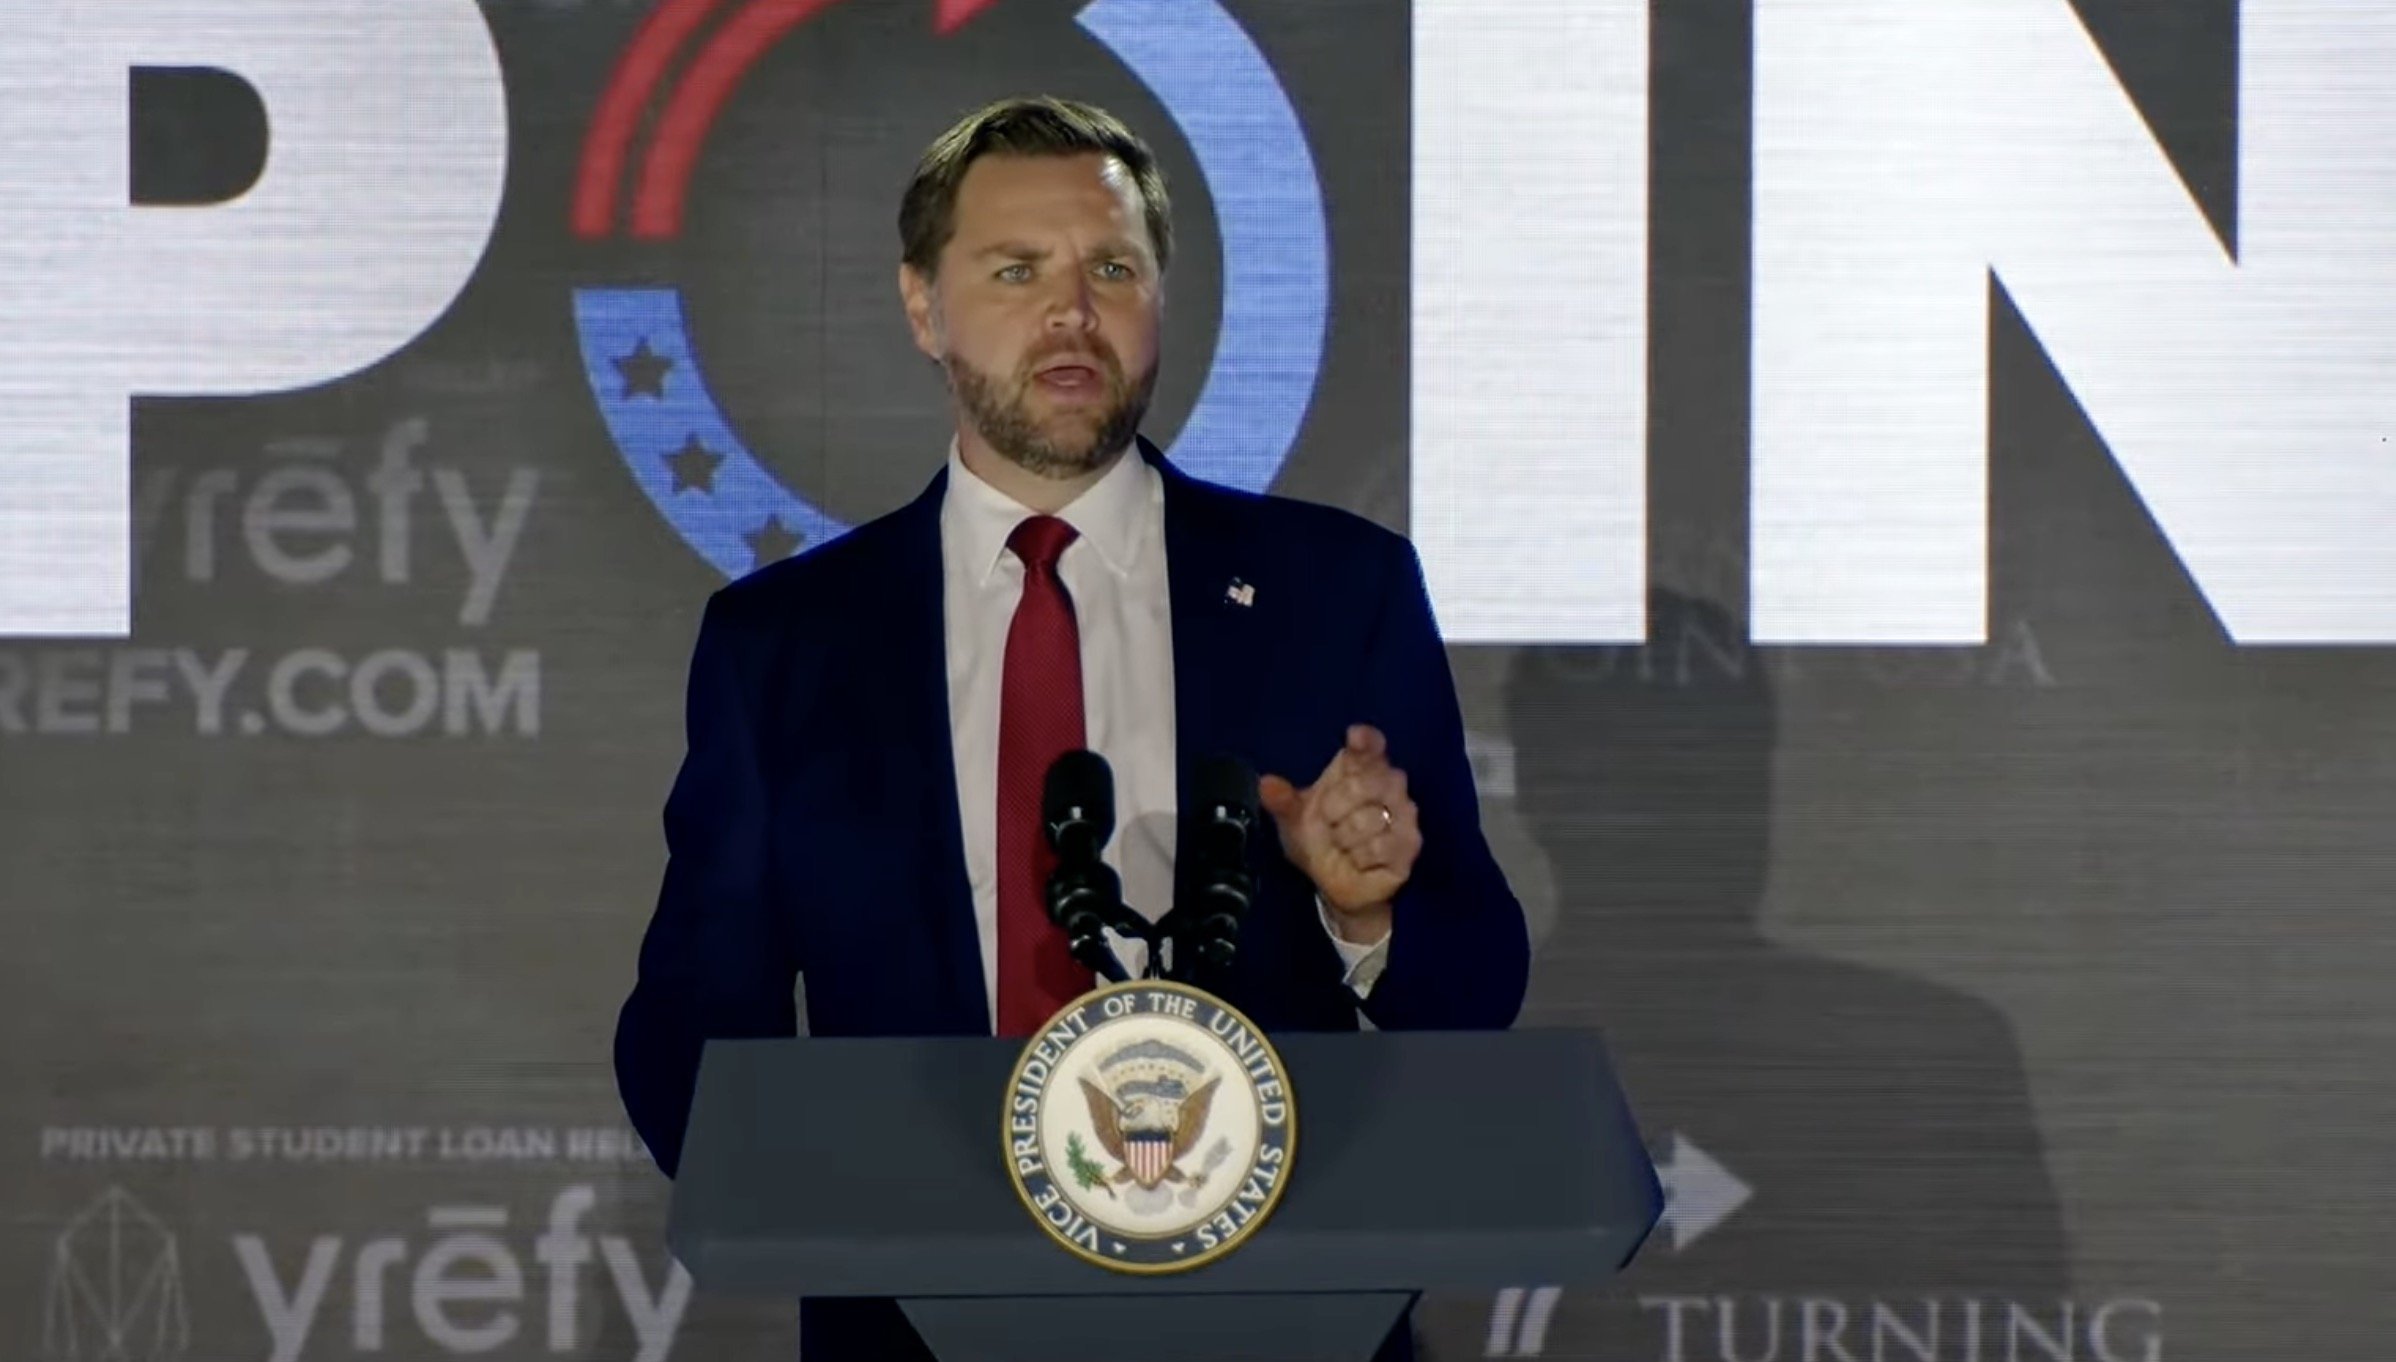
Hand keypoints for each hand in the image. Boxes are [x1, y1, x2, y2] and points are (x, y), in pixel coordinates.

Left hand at [1257, 724, 1420, 931]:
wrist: (1336, 885)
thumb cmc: (1319, 841)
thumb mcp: (1294, 821)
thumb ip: (1283, 801)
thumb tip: (1265, 784)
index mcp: (1358, 767)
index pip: (1370, 745)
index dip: (1366, 740)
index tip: (1355, 737)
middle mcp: (1388, 783)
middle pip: (1367, 781)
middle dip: (1336, 805)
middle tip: (1328, 821)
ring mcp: (1404, 813)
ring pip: (1372, 818)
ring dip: (1346, 838)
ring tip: (1343, 846)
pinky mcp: (1410, 843)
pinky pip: (1382, 846)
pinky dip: (1361, 858)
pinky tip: (1358, 861)